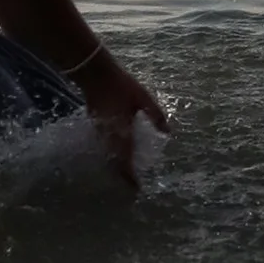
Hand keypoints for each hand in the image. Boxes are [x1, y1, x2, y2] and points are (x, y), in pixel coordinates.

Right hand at [84, 54, 168, 183]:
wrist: (95, 74)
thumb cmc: (121, 86)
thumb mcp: (143, 99)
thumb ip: (156, 116)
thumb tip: (168, 132)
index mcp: (122, 133)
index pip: (125, 161)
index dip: (130, 177)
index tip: (137, 188)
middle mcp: (109, 137)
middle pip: (114, 163)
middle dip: (122, 175)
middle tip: (132, 183)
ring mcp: (100, 132)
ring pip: (108, 156)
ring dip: (116, 165)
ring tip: (126, 170)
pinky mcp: (96, 126)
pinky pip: (104, 146)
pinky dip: (111, 154)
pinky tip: (118, 151)